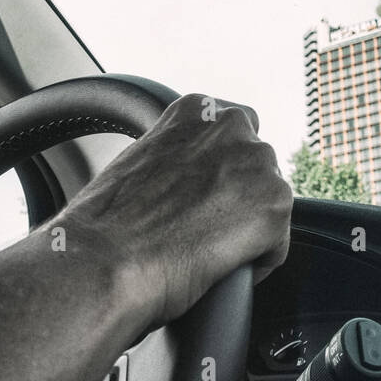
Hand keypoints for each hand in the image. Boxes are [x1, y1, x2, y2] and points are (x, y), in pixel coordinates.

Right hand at [53, 93, 292, 328]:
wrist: (104, 261)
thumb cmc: (106, 225)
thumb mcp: (139, 163)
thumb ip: (177, 157)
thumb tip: (189, 180)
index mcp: (197, 110)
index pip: (232, 135)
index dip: (220, 173)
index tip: (202, 198)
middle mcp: (232, 126)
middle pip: (256, 167)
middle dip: (238, 197)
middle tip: (203, 230)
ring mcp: (258, 164)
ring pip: (268, 204)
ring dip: (246, 228)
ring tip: (207, 251)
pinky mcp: (275, 205)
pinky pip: (276, 243)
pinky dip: (256, 262)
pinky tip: (220, 270)